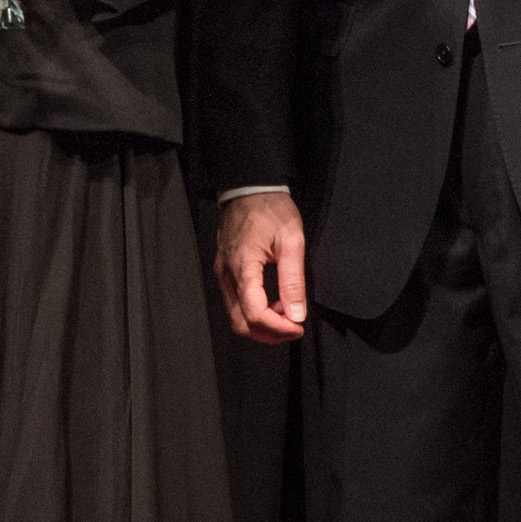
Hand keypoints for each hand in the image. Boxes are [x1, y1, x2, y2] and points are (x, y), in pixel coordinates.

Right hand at [215, 190, 308, 340]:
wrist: (248, 187)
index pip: (255, 314)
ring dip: (261, 324)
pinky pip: (234, 302)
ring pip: (236, 316)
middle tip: (293, 328)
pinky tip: (273, 303)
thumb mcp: (291, 240)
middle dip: (268, 333)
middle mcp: (227, 275)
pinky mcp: (224, 270)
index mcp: (243, 267)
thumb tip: (297, 314)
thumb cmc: (270, 208)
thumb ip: (293, 280)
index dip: (278, 328)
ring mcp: (222, 273)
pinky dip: (253, 312)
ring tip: (286, 315)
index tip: (298, 327)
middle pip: (241, 323)